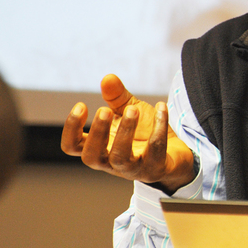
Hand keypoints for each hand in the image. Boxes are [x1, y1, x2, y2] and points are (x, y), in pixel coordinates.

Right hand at [60, 74, 194, 193]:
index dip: (72, 128)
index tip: (82, 105)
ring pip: (120, 157)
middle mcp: (111, 162)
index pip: (72, 146)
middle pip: (91, 157)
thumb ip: (116, 97)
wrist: (175, 151)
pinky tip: (161, 107)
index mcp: (100, 147)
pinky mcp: (155, 168)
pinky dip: (158, 127)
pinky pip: (155, 150)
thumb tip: (108, 78)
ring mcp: (133, 169)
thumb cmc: (145, 132)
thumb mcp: (129, 110)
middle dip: (97, 132)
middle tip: (104, 109)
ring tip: (133, 109)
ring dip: (125, 131)